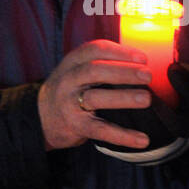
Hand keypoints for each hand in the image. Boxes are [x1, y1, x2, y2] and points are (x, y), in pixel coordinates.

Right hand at [37, 40, 152, 150]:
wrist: (41, 117)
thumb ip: (100, 63)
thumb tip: (141, 63)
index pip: (95, 49)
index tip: (143, 57)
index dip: (119, 52)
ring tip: (146, 98)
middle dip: (123, 71)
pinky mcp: (75, 126)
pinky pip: (100, 130)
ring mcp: (69, 103)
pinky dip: (122, 135)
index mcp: (72, 62)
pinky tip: (142, 139)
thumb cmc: (69, 90)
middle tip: (147, 75)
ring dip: (123, 97)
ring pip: (96, 97)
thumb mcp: (76, 69)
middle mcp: (69, 79)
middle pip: (95, 70)